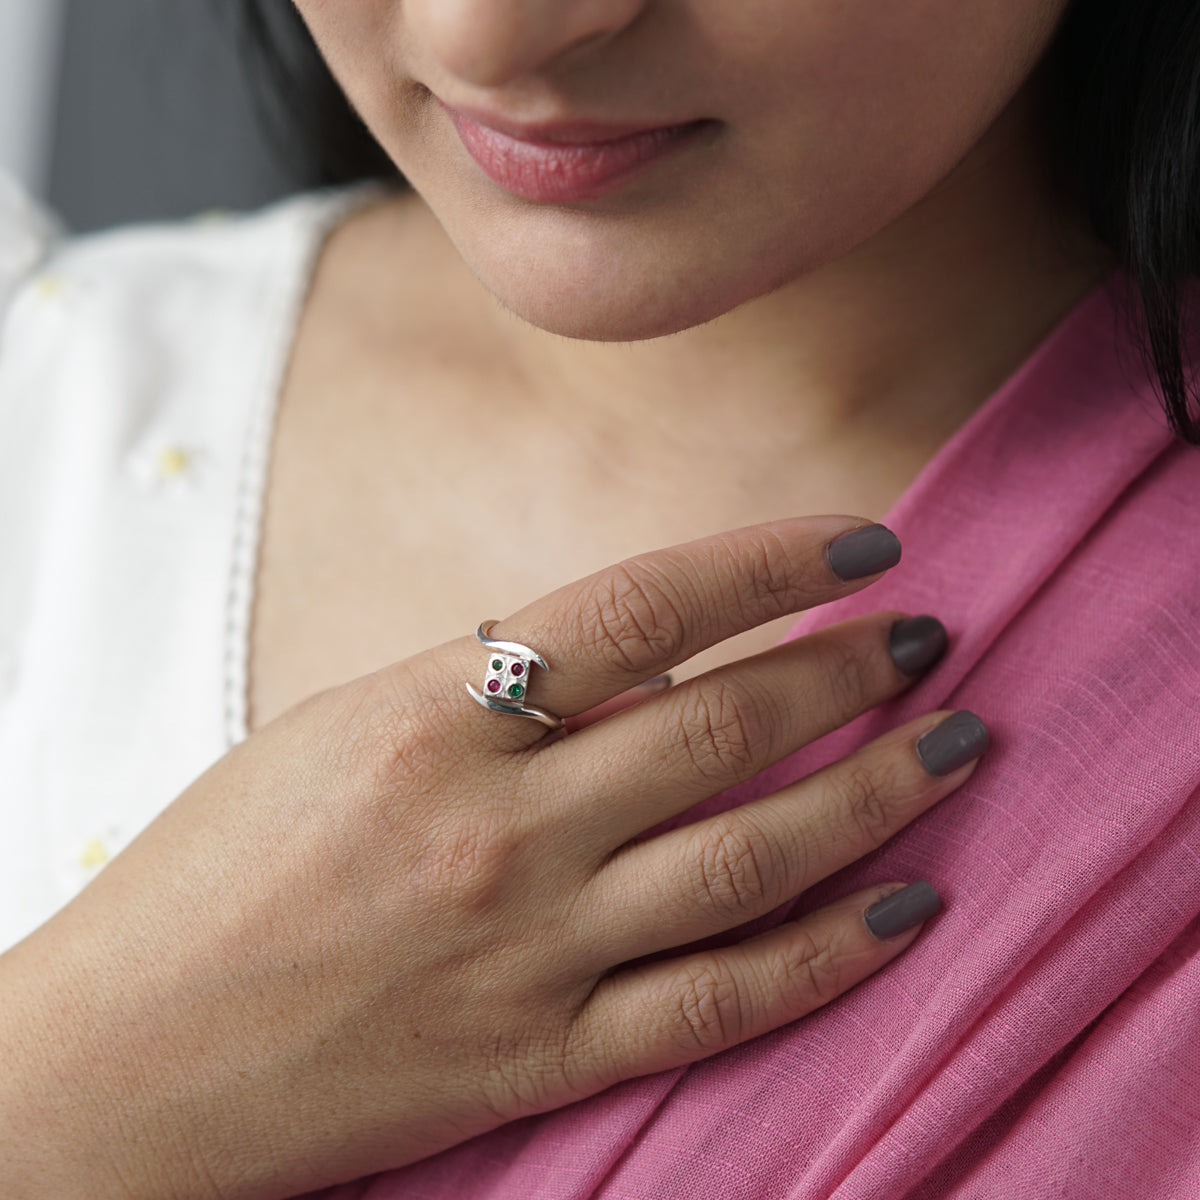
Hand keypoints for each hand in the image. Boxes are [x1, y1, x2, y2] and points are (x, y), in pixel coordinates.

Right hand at [0, 516, 985, 1199]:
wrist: (129, 1057)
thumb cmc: (222, 870)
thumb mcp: (348, 727)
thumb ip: (495, 692)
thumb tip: (646, 659)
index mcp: (434, 717)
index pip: (647, 606)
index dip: (773, 561)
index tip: (863, 537)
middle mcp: (498, 826)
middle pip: (725, 724)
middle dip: (851, 667)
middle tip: (929, 634)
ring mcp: (530, 948)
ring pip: (752, 856)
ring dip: (877, 792)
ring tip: (958, 740)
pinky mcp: (543, 1055)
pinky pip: (719, 1000)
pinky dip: (829, 954)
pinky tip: (908, 908)